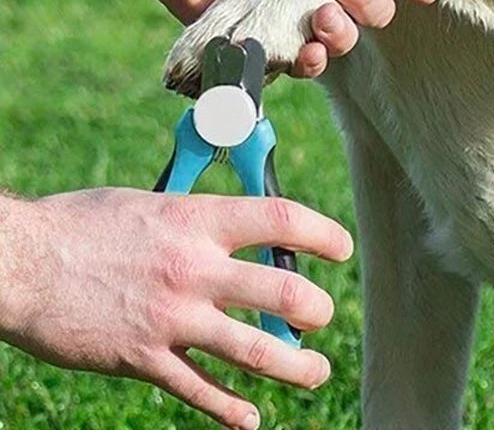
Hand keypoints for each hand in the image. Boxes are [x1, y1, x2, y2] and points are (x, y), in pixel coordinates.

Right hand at [0, 189, 353, 428]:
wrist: (22, 264)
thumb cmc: (84, 225)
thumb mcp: (152, 204)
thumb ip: (197, 220)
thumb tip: (234, 226)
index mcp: (197, 221)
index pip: (280, 220)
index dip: (321, 233)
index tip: (342, 247)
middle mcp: (193, 269)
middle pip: (281, 291)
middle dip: (316, 309)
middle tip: (326, 315)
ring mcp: (171, 318)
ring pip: (252, 349)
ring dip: (294, 364)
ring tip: (315, 371)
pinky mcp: (143, 359)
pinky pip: (198, 390)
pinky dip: (230, 408)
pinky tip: (251, 417)